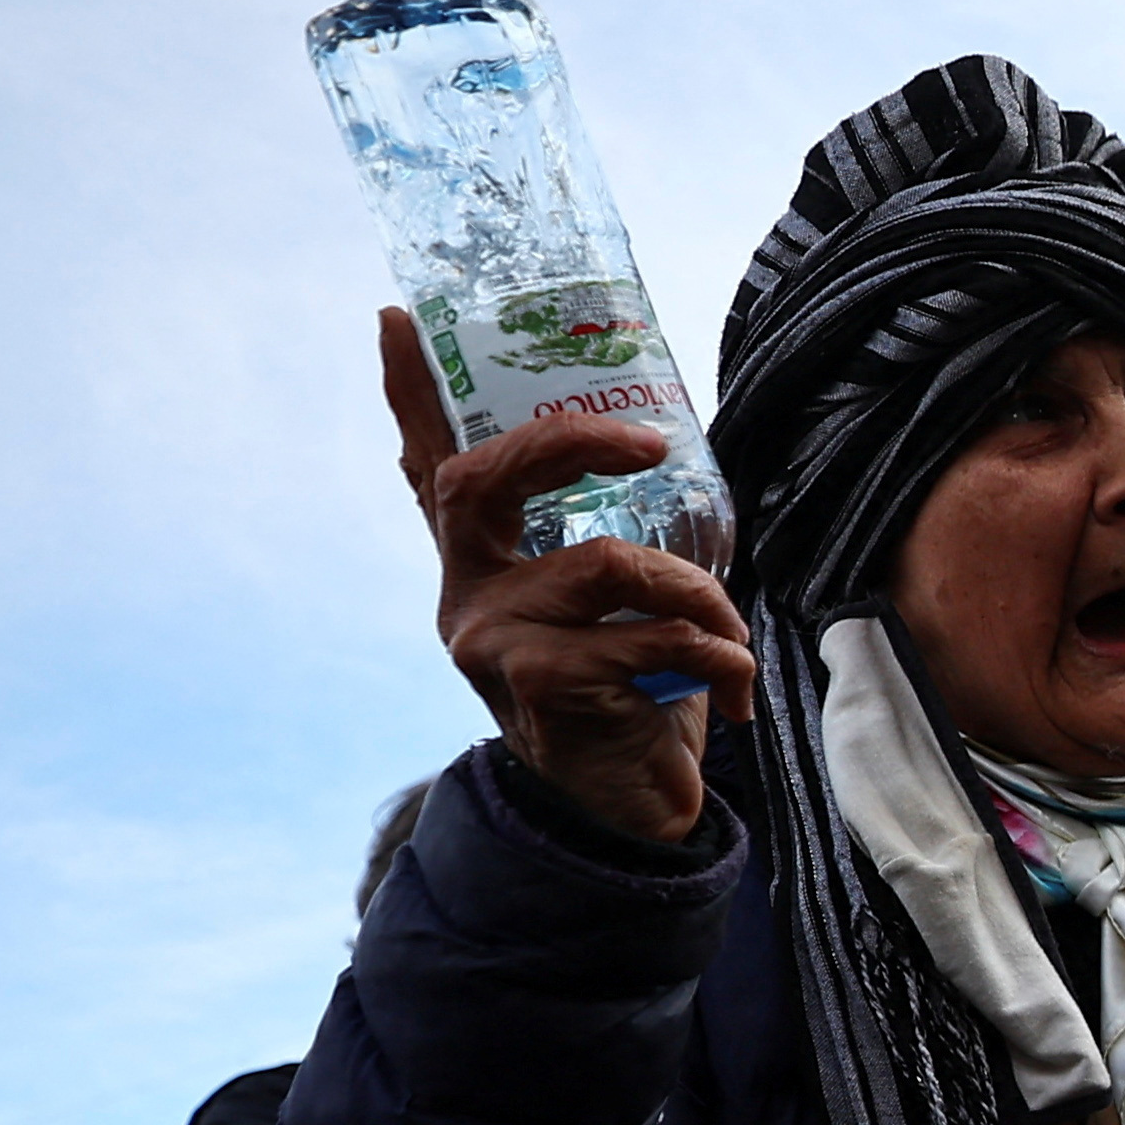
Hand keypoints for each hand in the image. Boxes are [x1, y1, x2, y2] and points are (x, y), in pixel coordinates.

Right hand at [382, 307, 752, 843]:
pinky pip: (652, 640)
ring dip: (699, 593)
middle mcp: (467, 593)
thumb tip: (651, 447)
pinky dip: (715, 657)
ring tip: (731, 631)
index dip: (409, 394)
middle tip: (651, 443)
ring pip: (610, 565)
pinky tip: (730, 692)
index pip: (431, 467)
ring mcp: (493, 641)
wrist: (627, 808)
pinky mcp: (539, 687)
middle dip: (574, 444)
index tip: (394, 316)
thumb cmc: (628, 689)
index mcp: (481, 563)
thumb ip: (603, 540)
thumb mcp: (610, 609)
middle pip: (487, 482)